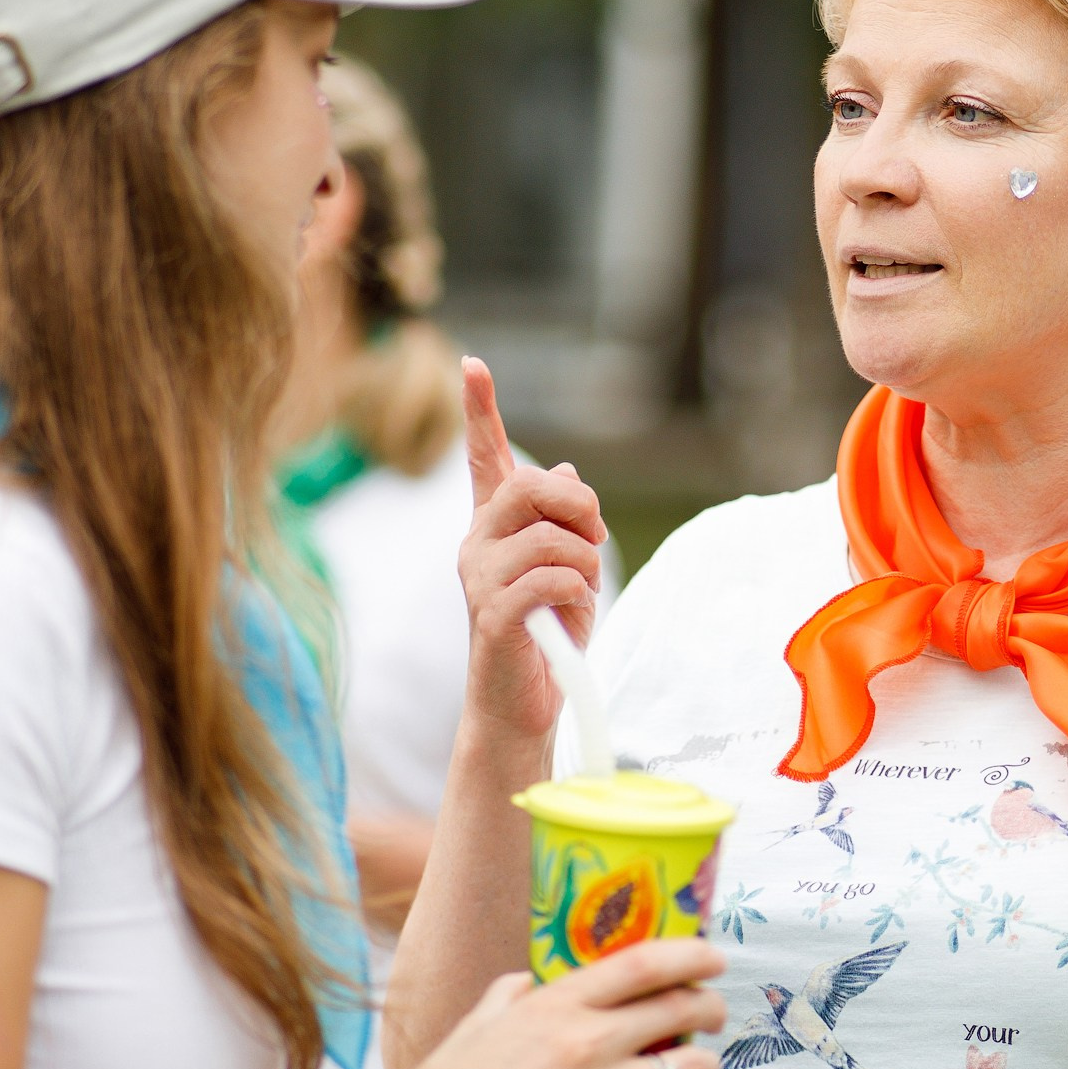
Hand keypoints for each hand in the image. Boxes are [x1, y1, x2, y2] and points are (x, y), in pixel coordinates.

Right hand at [392, 935, 725, 1068]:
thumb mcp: (474, 1027)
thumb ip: (508, 997)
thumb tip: (527, 982)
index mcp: (553, 1006)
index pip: (641, 963)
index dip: (689, 955)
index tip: (712, 956)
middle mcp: (585, 1042)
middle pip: (679, 1008)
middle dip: (708, 1007)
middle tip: (713, 1014)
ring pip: (691, 1067)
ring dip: (703, 1067)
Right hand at [457, 357, 606, 755]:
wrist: (524, 704)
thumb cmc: (547, 636)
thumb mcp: (567, 570)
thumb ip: (563, 524)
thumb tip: (568, 473)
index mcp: (493, 528)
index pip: (483, 459)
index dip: (480, 410)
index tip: (473, 364)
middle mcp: (476, 544)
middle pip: (526, 485)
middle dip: (577, 506)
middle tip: (594, 537)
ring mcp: (480, 579)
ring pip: (547, 536)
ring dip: (585, 561)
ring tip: (582, 591)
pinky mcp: (493, 615)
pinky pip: (549, 578)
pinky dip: (576, 590)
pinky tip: (572, 610)